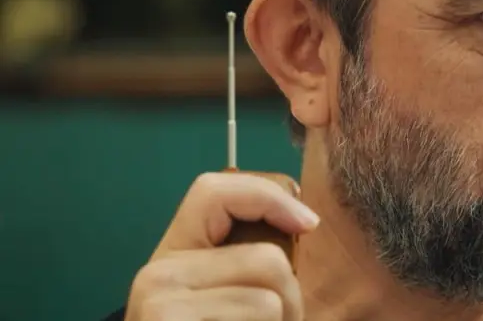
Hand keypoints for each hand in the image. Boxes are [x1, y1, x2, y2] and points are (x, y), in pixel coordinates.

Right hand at [124, 172, 319, 320]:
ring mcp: (161, 304)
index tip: (308, 223)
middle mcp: (158, 272)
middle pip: (268, 260)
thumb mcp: (220, 295)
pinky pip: (261, 320)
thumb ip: (246, 260)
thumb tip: (305, 223)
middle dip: (293, 296)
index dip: (269, 195)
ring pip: (270, 300)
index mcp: (173, 252)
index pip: (214, 190)